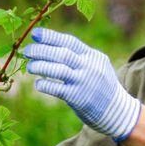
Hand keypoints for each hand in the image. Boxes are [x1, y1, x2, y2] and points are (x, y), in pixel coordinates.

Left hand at [24, 28, 140, 141]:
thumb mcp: (96, 66)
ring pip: (58, 69)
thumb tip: (51, 47)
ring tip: (30, 66)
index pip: (70, 42)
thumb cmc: (102, 87)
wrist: (117, 111)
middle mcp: (90, 67)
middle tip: (27, 51)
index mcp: (93, 56)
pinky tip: (38, 84)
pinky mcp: (79, 98)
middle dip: (41, 50)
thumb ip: (79, 58)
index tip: (35, 34)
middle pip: (62, 53)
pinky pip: (58, 89)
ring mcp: (85, 82)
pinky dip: (45, 85)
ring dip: (40, 66)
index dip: (51, 36)